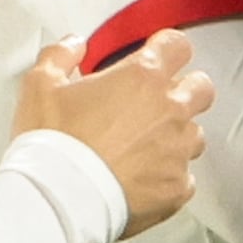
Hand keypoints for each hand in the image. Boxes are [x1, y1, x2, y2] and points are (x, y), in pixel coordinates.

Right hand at [16, 31, 212, 237]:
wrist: (59, 197)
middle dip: (185, 90)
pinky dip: (169, 177)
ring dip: (177, 136)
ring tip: (145, 147)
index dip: (167, 49)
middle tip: (157, 102)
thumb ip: (60, 55)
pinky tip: (144, 179)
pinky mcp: (177, 186)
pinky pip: (186, 177)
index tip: (157, 57)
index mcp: (142, 77)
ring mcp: (177, 150)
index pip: (177, 46)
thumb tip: (74, 45)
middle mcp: (169, 110)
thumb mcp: (41, 86)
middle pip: (201, 88)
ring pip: (195, 134)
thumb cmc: (54, 143)